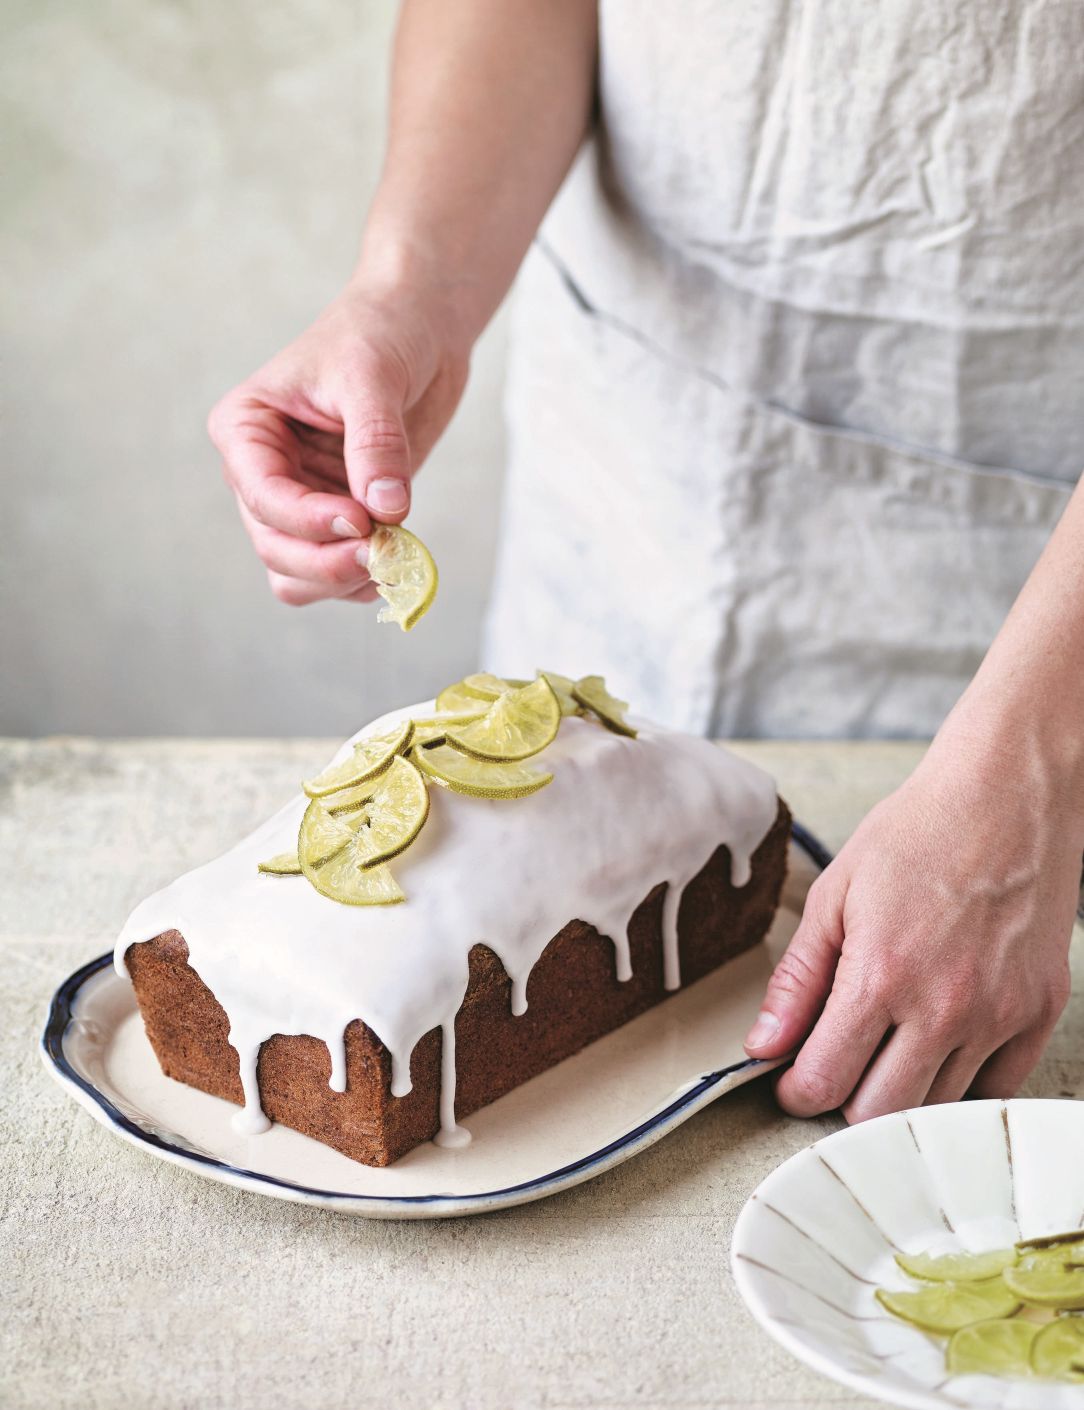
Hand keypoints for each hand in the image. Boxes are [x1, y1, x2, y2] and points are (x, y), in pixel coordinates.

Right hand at [208, 279, 468, 604]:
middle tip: (384, 553)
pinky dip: (363, 581)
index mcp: (247, 430)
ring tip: (393, 559)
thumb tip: (385, 510)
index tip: (364, 519)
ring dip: (341, 580)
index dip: (310, 521)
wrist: (417, 328)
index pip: (262, 496)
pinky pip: (334, 574)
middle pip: (275, 548)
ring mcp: (300, 501)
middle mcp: (262, 473)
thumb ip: (375, 445)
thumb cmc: (380, 333)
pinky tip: (400, 560)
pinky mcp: (338, 517)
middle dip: (327, 561)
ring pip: (297, 574)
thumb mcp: (372, 377)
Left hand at [744, 732, 1079, 1121]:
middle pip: (879, 1114)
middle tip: (835, 1064)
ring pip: (936, 1110)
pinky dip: (959, 1081)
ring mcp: (997, 1016)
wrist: (1007, 796)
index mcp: (881, 974)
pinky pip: (994, 1090)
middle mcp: (943, 1007)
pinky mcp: (1038, 1014)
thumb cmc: (919, 833)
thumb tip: (763, 1043)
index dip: (795, 1090)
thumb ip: (797, 979)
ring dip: (901, 1092)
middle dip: (843, 1099)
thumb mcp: (834, 895)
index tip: (791, 1080)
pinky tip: (937, 1045)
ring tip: (887, 1044)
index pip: (824, 1081)